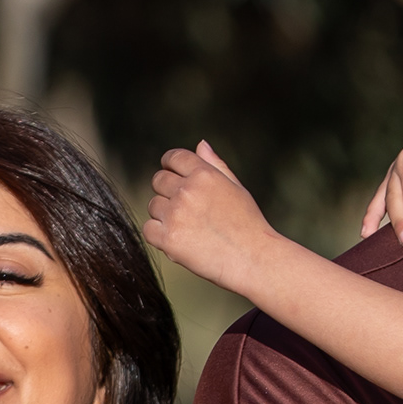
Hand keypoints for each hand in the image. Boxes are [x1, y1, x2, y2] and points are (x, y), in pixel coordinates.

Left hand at [144, 142, 296, 290]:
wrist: (253, 259)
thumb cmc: (249, 225)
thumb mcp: (237, 187)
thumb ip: (215, 165)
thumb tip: (200, 144)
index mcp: (205, 174)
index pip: (174, 157)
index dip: (169, 164)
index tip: (171, 173)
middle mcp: (187, 191)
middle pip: (158, 180)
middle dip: (166, 191)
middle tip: (184, 208)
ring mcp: (176, 214)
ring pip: (153, 205)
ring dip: (164, 215)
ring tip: (189, 228)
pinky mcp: (169, 239)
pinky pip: (148, 229)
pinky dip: (159, 235)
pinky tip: (179, 240)